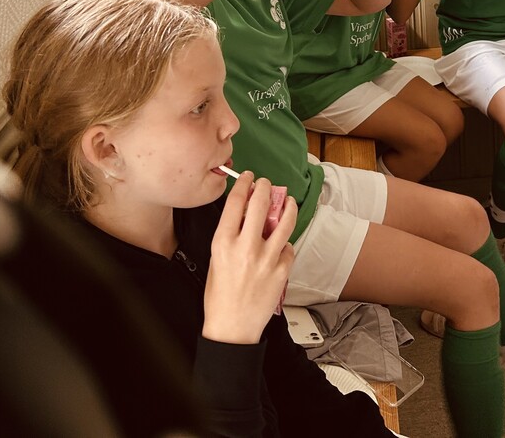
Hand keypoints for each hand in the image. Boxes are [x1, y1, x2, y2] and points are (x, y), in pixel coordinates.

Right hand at [202, 172, 297, 344]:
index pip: (235, 202)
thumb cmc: (219, 297)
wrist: (232, 328)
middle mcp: (246, 248)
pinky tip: (281, 246)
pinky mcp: (282, 271)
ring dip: (288, 207)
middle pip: (261, 204)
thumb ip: (230, 237)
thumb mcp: (215, 260)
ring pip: (285, 221)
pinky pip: (289, 248)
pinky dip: (286, 245)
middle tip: (267, 184)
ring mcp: (266, 259)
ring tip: (289, 203)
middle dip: (266, 188)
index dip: (243, 184)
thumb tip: (244, 215)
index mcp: (223, 243)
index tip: (248, 178)